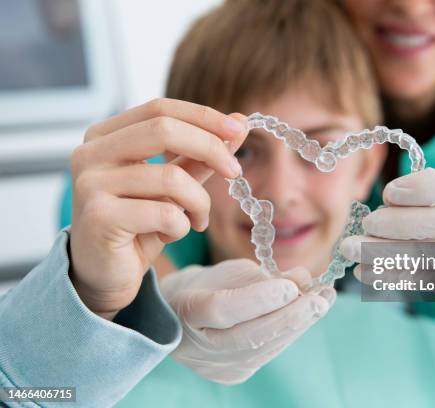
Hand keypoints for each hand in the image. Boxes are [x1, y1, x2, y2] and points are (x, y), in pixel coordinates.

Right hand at [69, 98, 247, 319]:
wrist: (105, 273)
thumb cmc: (139, 224)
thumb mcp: (174, 184)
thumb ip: (199, 154)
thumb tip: (239, 122)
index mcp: (104, 136)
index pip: (159, 109)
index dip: (203, 116)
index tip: (239, 128)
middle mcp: (90, 154)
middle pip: (163, 130)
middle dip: (211, 148)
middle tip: (235, 172)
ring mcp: (90, 185)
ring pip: (171, 178)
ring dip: (199, 202)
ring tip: (198, 219)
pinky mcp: (98, 218)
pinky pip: (164, 214)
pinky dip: (181, 226)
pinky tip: (172, 235)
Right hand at [160, 259, 334, 383]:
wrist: (183, 316)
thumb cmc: (207, 285)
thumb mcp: (230, 270)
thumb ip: (262, 276)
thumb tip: (302, 278)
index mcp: (186, 310)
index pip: (222, 309)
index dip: (258, 299)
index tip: (291, 286)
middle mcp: (197, 346)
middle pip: (248, 337)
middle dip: (290, 317)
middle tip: (321, 299)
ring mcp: (215, 366)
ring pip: (263, 349)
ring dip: (298, 325)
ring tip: (324, 302)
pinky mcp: (233, 375)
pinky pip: (267, 354)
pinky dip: (290, 333)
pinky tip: (310, 316)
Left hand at [342, 163, 434, 328]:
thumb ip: (434, 190)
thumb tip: (387, 200)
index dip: (422, 188)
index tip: (389, 193)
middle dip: (400, 223)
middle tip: (369, 222)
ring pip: (432, 256)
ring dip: (385, 252)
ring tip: (351, 247)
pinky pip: (424, 280)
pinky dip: (391, 275)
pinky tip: (365, 271)